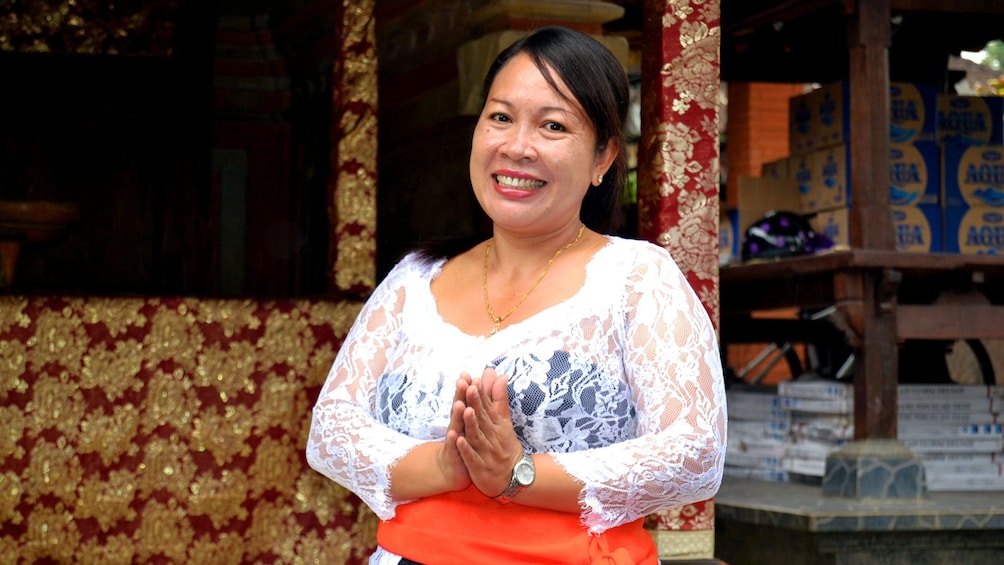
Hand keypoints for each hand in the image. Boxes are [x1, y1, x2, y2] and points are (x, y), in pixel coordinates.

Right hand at [437, 374, 472, 491]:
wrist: (453, 468)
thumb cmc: (465, 440)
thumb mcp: (474, 419)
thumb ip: (483, 397)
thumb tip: (490, 374)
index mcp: (465, 416)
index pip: (467, 399)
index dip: (468, 387)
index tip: (469, 374)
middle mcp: (458, 425)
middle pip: (459, 408)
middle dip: (461, 395)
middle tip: (462, 381)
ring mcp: (455, 439)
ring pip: (456, 426)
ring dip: (457, 415)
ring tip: (459, 404)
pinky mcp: (454, 454)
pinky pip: (454, 447)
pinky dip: (454, 441)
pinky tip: (454, 435)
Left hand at [456, 367, 522, 497]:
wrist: (514, 477)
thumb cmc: (506, 447)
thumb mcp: (505, 421)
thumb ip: (499, 399)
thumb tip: (501, 375)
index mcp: (497, 425)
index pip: (488, 407)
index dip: (481, 394)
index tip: (473, 379)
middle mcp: (492, 436)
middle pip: (482, 418)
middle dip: (475, 403)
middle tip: (469, 387)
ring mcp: (486, 452)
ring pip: (477, 436)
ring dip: (471, 423)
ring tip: (465, 410)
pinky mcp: (480, 467)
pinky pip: (472, 457)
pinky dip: (466, 449)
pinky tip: (459, 440)